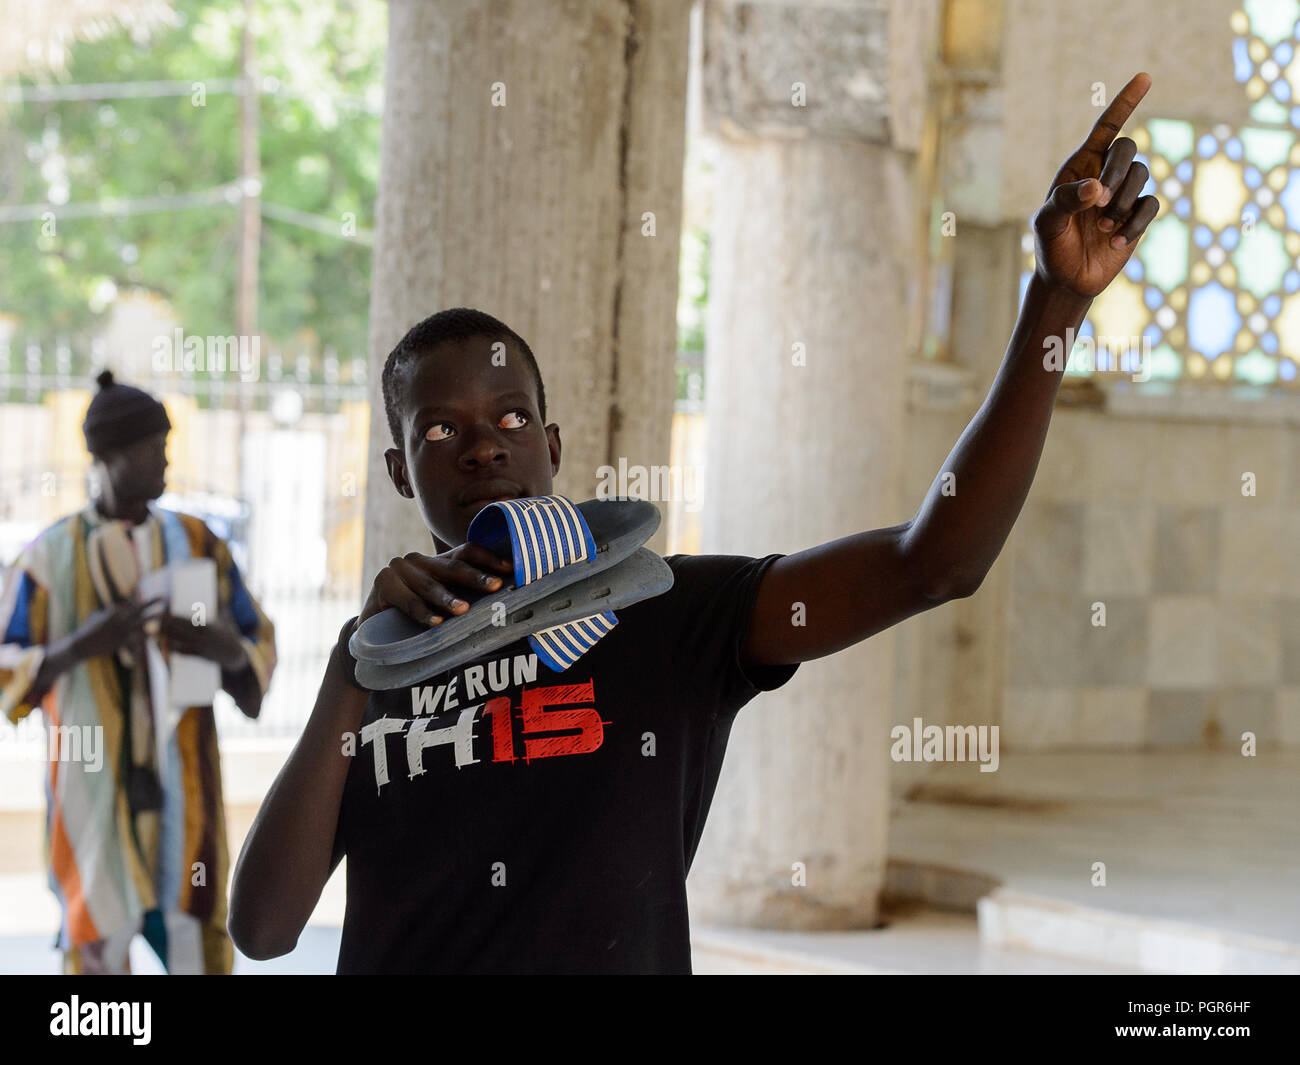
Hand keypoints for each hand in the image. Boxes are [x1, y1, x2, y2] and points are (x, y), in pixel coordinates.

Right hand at [73, 596, 165, 660]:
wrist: (80, 645)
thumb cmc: (85, 631)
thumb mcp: (92, 618)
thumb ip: (100, 613)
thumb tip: (101, 610)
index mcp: (112, 611)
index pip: (129, 604)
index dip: (137, 599)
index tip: (145, 593)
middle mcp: (119, 619)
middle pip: (138, 608)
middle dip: (151, 602)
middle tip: (162, 596)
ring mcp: (121, 630)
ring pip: (140, 622)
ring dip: (152, 618)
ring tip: (162, 615)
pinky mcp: (121, 641)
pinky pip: (137, 639)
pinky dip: (145, 637)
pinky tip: (154, 635)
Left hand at [158, 612, 248, 671]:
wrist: (237, 654)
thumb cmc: (230, 634)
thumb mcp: (225, 619)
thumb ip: (219, 607)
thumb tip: (217, 593)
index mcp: (209, 625)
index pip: (187, 619)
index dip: (174, 615)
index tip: (163, 611)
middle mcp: (204, 635)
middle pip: (180, 629)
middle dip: (166, 625)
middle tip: (153, 620)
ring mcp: (203, 646)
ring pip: (180, 640)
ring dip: (166, 636)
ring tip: (154, 632)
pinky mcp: (202, 656)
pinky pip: (186, 653)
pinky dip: (175, 649)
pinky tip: (166, 646)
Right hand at [359, 543, 514, 626]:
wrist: (375, 631)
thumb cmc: (416, 619)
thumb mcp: (442, 606)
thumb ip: (464, 599)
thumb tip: (507, 602)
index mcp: (438, 562)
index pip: (467, 552)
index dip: (490, 558)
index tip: (511, 569)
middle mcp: (420, 560)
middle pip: (452, 566)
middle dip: (476, 577)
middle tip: (496, 587)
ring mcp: (399, 569)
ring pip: (430, 585)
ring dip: (448, 599)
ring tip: (464, 610)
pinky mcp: (383, 583)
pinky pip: (409, 602)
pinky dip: (423, 613)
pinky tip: (436, 622)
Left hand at [1032, 73, 1159, 298]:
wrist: (1067, 279)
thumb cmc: (1052, 247)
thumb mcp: (1047, 224)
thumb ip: (1064, 201)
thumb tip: (1096, 188)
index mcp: (1080, 167)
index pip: (1106, 127)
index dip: (1125, 102)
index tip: (1145, 77)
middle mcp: (1105, 174)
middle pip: (1128, 149)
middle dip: (1118, 172)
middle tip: (1100, 203)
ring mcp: (1124, 193)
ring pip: (1143, 175)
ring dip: (1124, 202)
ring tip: (1103, 227)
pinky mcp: (1138, 215)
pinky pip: (1152, 204)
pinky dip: (1136, 222)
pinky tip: (1117, 241)